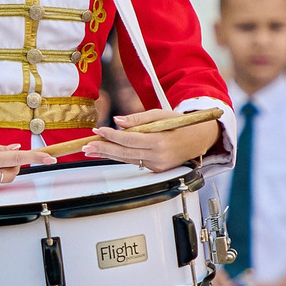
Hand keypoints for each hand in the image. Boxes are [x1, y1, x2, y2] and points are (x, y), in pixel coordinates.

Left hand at [88, 112, 220, 171]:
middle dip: (103, 149)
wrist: (199, 139)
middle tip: (86, 146)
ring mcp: (157, 166)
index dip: (112, 136)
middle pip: (125, 153)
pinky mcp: (156, 170)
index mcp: (160, 141)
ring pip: (127, 159)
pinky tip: (107, 153)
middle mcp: (158, 156)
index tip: (98, 131)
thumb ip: (138, 118)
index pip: (131, 139)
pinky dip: (120, 156)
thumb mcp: (161, 114)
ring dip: (107, 154)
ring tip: (90, 150)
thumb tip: (118, 121)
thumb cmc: (181, 124)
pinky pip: (134, 162)